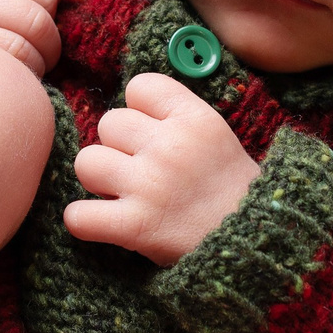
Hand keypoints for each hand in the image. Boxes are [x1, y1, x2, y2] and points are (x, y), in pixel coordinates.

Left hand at [66, 73, 260, 265]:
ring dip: (98, 180)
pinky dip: (83, 221)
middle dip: (117, 147)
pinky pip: (77, 215)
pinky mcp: (134, 226)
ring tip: (121, 194)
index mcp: (194, 119)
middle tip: (137, 170)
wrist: (255, 246)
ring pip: (86, 162)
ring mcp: (149, 185)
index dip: (138, 109)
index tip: (150, 132)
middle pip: (109, 122)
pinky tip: (102, 222)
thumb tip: (131, 107)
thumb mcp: (217, 137)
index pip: (140, 86)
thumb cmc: (233, 193)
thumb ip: (177, 117)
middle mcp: (170, 146)